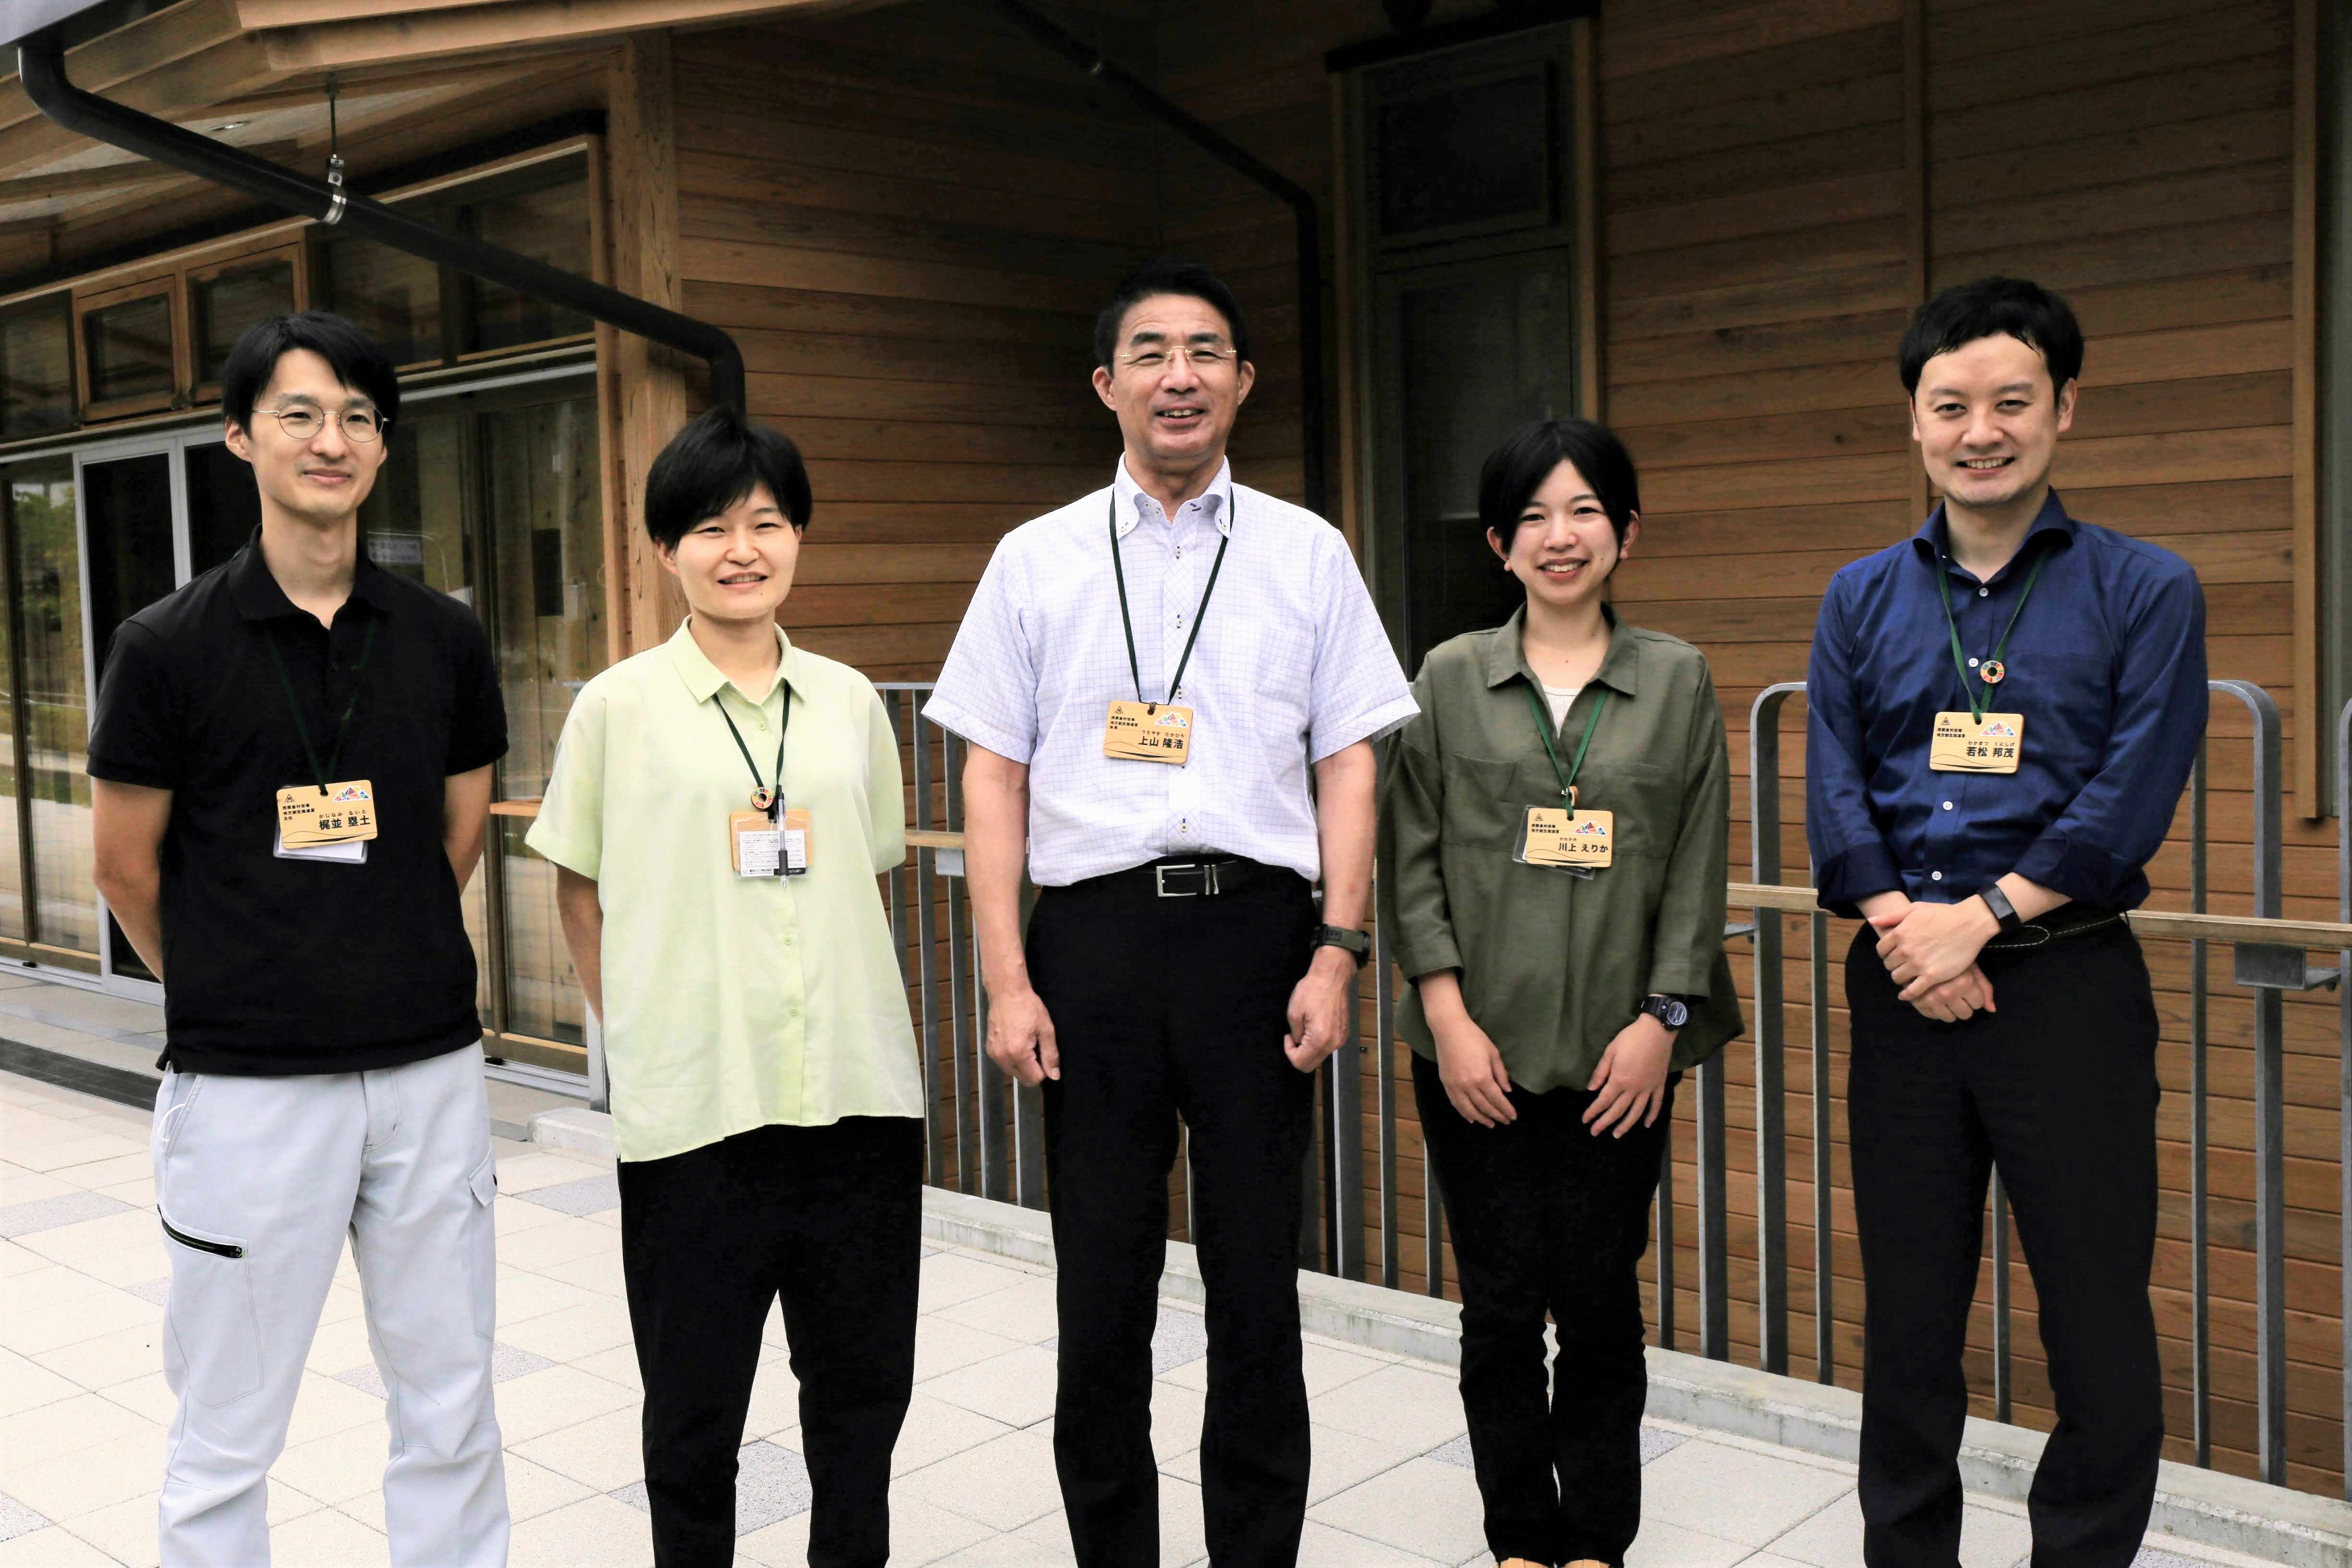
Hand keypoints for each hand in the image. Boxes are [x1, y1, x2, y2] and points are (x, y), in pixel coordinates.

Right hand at [985, 984, 1058, 1085]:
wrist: (1006, 992)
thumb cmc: (1028, 1007)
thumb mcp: (1046, 1029)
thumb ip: (1051, 1055)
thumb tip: (1054, 1076)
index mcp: (1018, 1053)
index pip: (1034, 1079)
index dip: (1044, 1070)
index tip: (1044, 1054)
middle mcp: (1003, 1058)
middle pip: (1023, 1079)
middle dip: (1033, 1069)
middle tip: (1036, 1047)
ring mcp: (994, 1054)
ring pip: (1013, 1073)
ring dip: (1023, 1065)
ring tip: (1026, 1044)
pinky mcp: (990, 1050)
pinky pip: (1005, 1064)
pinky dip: (1013, 1059)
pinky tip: (1016, 1042)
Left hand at [1284, 947, 1355, 1072]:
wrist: (1333, 976)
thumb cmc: (1312, 990)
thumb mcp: (1294, 1012)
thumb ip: (1295, 1034)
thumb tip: (1298, 1042)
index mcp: (1320, 1039)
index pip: (1301, 1063)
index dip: (1289, 1053)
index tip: (1287, 1037)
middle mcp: (1333, 1043)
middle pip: (1312, 1065)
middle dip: (1299, 1055)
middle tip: (1293, 1037)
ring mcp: (1341, 1039)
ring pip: (1320, 1056)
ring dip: (1309, 1049)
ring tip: (1304, 1029)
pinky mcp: (1344, 1033)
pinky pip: (1328, 1047)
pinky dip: (1318, 1043)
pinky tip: (1314, 1027)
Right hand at [1431, 1012, 1514, 1126]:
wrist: (1449, 1029)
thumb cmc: (1474, 1038)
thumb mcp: (1493, 1053)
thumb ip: (1501, 1074)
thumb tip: (1507, 1091)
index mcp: (1482, 1077)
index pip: (1497, 1099)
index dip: (1506, 1109)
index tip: (1513, 1117)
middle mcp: (1468, 1086)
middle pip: (1484, 1106)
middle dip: (1496, 1115)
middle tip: (1504, 1122)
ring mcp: (1455, 1086)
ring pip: (1469, 1109)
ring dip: (1481, 1118)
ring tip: (1490, 1124)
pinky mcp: (1446, 1084)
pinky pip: (1456, 1103)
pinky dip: (1464, 1113)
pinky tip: (1471, 1118)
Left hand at [1584, 1015, 1673, 1136]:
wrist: (1656, 1031)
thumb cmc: (1630, 1038)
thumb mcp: (1610, 1052)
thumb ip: (1600, 1072)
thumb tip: (1591, 1089)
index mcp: (1619, 1080)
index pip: (1603, 1101)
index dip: (1593, 1112)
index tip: (1585, 1120)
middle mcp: (1634, 1089)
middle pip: (1617, 1110)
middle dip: (1604, 1123)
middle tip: (1595, 1132)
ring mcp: (1648, 1088)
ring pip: (1636, 1112)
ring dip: (1626, 1125)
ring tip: (1617, 1134)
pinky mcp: (1659, 1085)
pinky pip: (1656, 1104)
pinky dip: (1652, 1115)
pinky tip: (1647, 1124)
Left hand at [1872, 897, 1998, 1000]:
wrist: (1969, 923)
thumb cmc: (1943, 914)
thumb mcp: (1915, 908)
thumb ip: (1891, 916)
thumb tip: (1871, 921)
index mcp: (1899, 933)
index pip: (1881, 949)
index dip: (1886, 953)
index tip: (1893, 954)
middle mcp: (1906, 949)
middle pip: (1889, 964)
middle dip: (1893, 965)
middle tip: (1902, 965)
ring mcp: (1918, 964)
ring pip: (1898, 977)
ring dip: (1900, 978)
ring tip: (1907, 976)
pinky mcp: (1932, 976)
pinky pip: (1913, 990)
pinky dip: (1908, 994)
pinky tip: (1906, 994)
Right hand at [1909, 964, 1995, 1023]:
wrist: (1923, 949)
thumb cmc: (1952, 957)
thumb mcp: (1972, 968)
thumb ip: (1985, 988)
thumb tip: (1991, 1010)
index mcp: (1964, 983)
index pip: (1978, 1004)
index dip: (1975, 996)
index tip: (1968, 988)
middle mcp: (1948, 993)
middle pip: (1965, 1014)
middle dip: (1964, 1005)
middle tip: (1957, 993)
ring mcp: (1931, 998)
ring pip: (1950, 1018)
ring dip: (1950, 1010)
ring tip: (1946, 996)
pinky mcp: (1918, 1002)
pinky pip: (1933, 1016)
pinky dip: (1935, 1010)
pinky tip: (1934, 998)